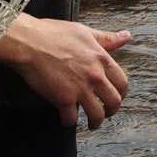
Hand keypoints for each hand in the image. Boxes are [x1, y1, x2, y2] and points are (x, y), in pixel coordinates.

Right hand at [0, 13, 130, 129]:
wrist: (29, 42)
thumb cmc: (54, 34)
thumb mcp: (85, 32)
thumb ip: (107, 38)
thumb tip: (127, 35)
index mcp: (102, 59)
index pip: (122, 82)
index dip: (122, 93)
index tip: (117, 97)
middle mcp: (95, 75)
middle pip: (115, 101)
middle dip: (112, 111)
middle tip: (107, 113)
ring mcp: (80, 88)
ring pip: (97, 115)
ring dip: (96, 122)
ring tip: (91, 124)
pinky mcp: (63, 99)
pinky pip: (71, 119)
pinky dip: (69, 123)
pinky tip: (66, 120)